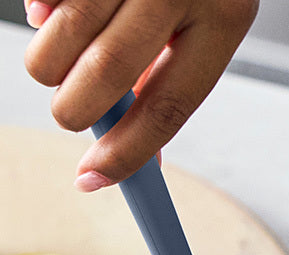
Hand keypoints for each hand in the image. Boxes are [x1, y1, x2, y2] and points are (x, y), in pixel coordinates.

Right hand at [24, 0, 256, 189]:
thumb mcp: (207, 19)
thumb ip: (169, 73)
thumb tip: (135, 150)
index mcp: (224, 17)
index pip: (169, 106)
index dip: (127, 151)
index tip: (90, 179)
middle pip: (107, 72)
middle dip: (74, 108)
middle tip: (68, 113)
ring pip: (61, 32)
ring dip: (49, 61)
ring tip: (60, 58)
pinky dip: (38, 9)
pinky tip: (53, 7)